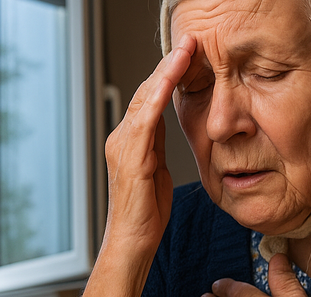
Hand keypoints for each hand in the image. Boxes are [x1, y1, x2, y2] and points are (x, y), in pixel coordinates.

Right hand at [101, 35, 194, 258]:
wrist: (132, 243)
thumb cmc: (146, 215)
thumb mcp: (158, 172)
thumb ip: (158, 146)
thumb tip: (166, 123)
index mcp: (130, 142)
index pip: (149, 99)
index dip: (167, 75)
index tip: (187, 54)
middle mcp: (121, 138)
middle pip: (146, 92)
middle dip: (168, 64)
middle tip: (189, 40)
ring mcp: (123, 145)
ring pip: (145, 97)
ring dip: (166, 70)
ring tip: (185, 48)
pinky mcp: (130, 156)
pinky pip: (146, 116)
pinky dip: (159, 93)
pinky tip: (172, 75)